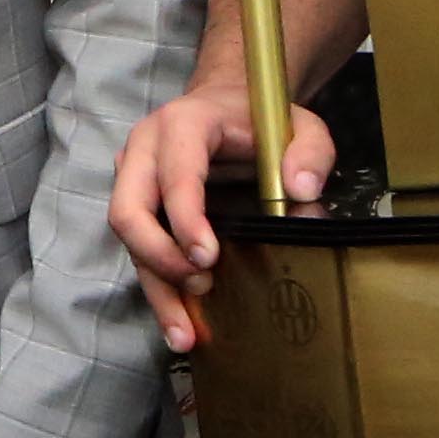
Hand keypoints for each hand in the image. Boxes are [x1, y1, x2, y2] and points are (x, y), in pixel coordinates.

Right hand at [108, 83, 333, 352]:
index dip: (185, 218)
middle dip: (159, 256)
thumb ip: (311, 152)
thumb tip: (301, 190)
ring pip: (127, 239)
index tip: (207, 258)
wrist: (226, 104)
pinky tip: (180, 324)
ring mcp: (133, 178)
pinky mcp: (137, 205)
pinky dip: (158, 289)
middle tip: (200, 286)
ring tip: (185, 332)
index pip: (174, 174)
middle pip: (128, 210)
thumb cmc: (260, 118)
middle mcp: (144, 150)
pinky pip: (138, 250)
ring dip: (156, 286)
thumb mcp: (300, 124)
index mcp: (183, 124)